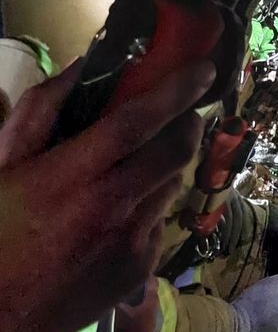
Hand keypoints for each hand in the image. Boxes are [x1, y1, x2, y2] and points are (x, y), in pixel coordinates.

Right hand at [0, 57, 213, 331]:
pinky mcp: (143, 265)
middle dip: (187, 122)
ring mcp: (131, 239)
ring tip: (144, 159)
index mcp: (70, 176)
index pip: (138, 121)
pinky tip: (125, 207)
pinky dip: (154, 202)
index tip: (203, 70)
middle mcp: (109, 206)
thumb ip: (42, 110)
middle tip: (178, 113)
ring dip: (170, 161)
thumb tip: (85, 66)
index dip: (176, 90)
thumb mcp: (5, 165)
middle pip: (176, 149)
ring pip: (175, 180)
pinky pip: (163, 217)